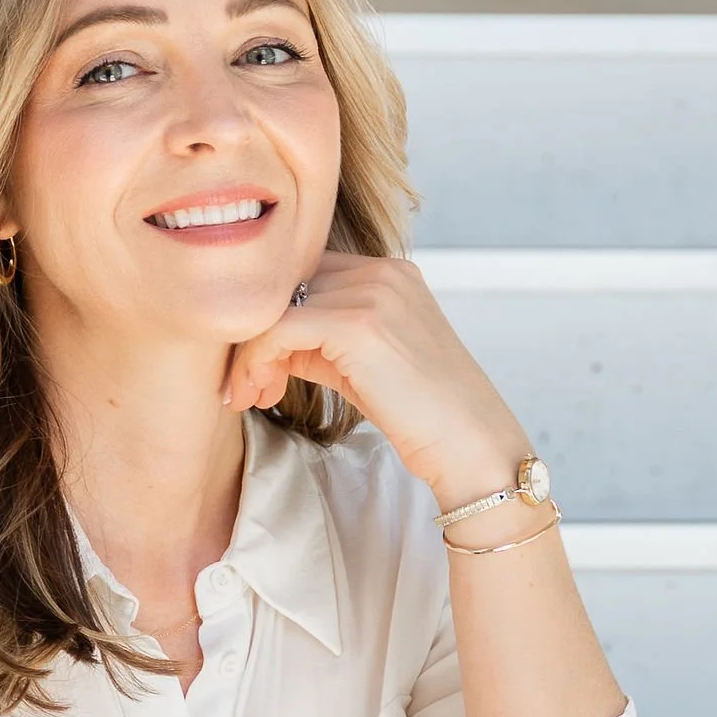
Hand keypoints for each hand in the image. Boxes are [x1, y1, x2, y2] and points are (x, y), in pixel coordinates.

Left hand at [225, 252, 528, 509]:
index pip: (306, 276)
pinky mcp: (358, 324)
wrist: (469, 444)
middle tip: (246, 388)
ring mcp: (372, 293)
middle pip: (286, 286)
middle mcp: (382, 272)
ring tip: (251, 397)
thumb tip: (265, 345)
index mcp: (390, 273)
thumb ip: (320, 341)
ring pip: (275, 306)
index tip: (260, 372)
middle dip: (255, 338)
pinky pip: (279, 330)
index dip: (274, 319)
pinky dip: (258, 362)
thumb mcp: (364, 365)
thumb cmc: (423, 415)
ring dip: (251, 355)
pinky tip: (261, 394)